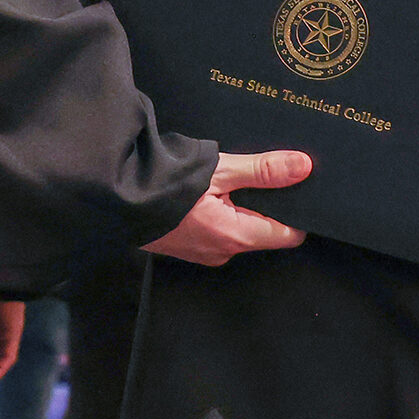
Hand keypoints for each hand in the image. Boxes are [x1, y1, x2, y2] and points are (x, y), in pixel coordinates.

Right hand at [144, 150, 311, 264]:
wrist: (114, 197)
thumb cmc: (163, 184)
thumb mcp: (220, 169)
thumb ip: (264, 169)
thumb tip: (304, 166)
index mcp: (235, 236)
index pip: (288, 235)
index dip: (299, 212)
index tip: (300, 189)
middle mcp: (222, 251)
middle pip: (266, 231)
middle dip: (271, 205)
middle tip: (269, 175)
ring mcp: (204, 252)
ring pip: (242, 230)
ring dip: (245, 207)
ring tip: (239, 180)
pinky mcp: (189, 246)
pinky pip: (221, 231)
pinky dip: (225, 212)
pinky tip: (216, 191)